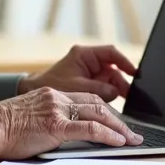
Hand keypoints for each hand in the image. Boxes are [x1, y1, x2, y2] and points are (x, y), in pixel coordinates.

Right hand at [0, 88, 143, 159]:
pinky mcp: (54, 125)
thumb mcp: (32, 118)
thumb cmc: (3, 129)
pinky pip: (89, 128)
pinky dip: (107, 134)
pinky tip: (118, 141)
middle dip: (118, 119)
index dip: (106, 111)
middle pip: (97, 104)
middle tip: (131, 133)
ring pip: (98, 113)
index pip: (87, 99)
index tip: (117, 122)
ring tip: (131, 140)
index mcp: (52, 94)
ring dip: (118, 127)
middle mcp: (57, 97)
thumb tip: (71, 135)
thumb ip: (51, 121)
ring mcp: (56, 109)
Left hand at [18, 44, 136, 101]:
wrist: (29, 100)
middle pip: (113, 71)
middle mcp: (88, 63)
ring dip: (115, 94)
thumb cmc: (47, 87)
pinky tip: (111, 110)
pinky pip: (102, 92)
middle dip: (122, 84)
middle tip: (131, 98)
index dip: (125, 62)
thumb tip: (117, 92)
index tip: (135, 73)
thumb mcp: (75, 87)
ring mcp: (88, 75)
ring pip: (110, 83)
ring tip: (120, 107)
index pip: (111, 53)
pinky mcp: (86, 88)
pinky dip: (107, 100)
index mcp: (84, 55)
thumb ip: (98, 89)